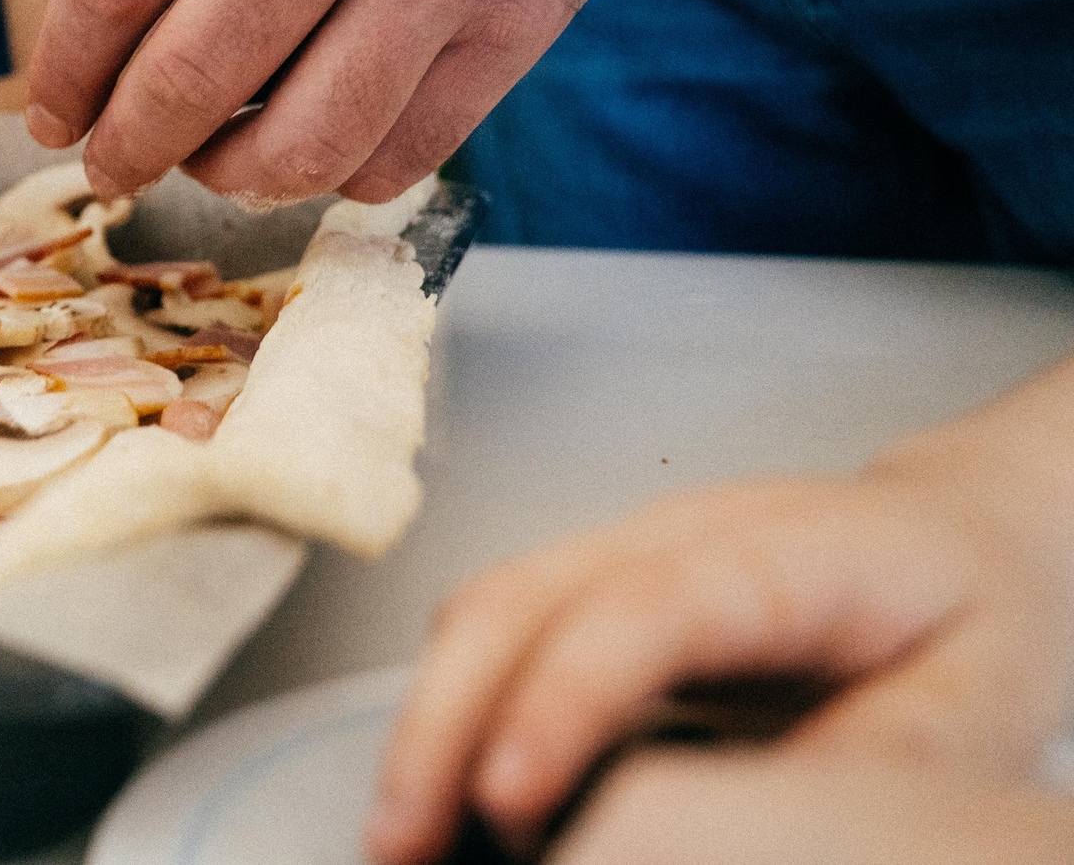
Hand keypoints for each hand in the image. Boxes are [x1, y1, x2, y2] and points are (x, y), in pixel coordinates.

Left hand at [23, 0, 686, 204]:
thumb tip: (104, 55)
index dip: (65, 66)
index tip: (48, 111)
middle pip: (196, 73)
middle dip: (128, 145)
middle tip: (109, 165)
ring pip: (301, 143)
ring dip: (229, 178)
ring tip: (209, 165)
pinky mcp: (517, 27)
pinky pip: (398, 156)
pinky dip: (335, 174)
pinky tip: (310, 146)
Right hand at [367, 460, 1073, 864]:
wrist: (966, 536)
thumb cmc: (969, 615)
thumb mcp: (972, 709)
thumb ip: (863, 764)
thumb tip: (746, 831)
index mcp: (784, 550)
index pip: (640, 608)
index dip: (561, 700)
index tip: (506, 798)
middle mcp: (671, 535)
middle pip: (515, 599)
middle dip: (441, 723)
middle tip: (400, 842)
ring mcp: (616, 554)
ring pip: (480, 613)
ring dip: (424, 724)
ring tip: (398, 838)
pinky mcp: (590, 595)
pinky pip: (492, 640)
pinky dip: (447, 717)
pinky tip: (437, 799)